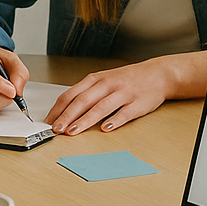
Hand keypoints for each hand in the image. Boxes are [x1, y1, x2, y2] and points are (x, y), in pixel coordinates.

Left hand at [47, 54, 185, 134]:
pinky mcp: (138, 103)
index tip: (49, 121)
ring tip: (73, 131)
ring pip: (101, 107)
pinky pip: (124, 113)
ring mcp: (123, 93)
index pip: (71, 94)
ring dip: (85, 120)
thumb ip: (87, 93)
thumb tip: (65, 111)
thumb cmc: (127, 79)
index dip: (58, 109)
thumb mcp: (104, 80)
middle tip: (56, 129)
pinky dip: (114, 121)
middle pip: (83, 101)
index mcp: (96, 79)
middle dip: (67, 116)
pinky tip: (105, 129)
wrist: (158, 74)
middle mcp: (108, 84)